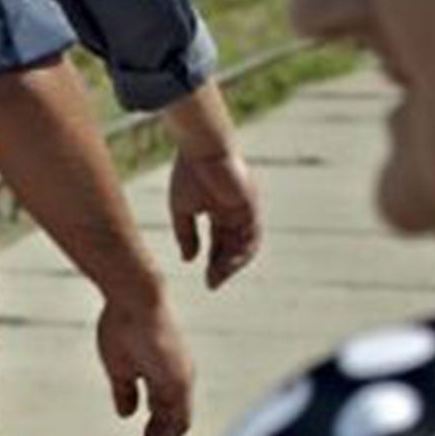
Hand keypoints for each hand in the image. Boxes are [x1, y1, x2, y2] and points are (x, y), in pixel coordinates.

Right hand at [97, 297, 194, 435]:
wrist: (133, 299)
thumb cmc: (123, 325)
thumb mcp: (119, 366)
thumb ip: (125, 391)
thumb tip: (127, 415)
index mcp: (167, 376)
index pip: (163, 416)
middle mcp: (180, 381)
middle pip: (172, 426)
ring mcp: (181, 380)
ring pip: (176, 426)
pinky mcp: (178, 380)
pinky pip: (176, 419)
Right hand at [169, 148, 260, 289]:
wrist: (202, 151)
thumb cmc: (189, 175)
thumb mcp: (182, 210)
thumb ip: (186, 235)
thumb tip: (189, 259)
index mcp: (218, 208)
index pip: (219, 239)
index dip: (213, 258)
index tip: (205, 276)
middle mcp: (235, 210)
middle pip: (232, 244)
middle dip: (222, 265)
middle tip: (211, 284)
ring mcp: (245, 210)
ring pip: (244, 244)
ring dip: (232, 264)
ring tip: (217, 279)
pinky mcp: (251, 208)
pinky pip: (252, 237)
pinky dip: (242, 254)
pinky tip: (228, 266)